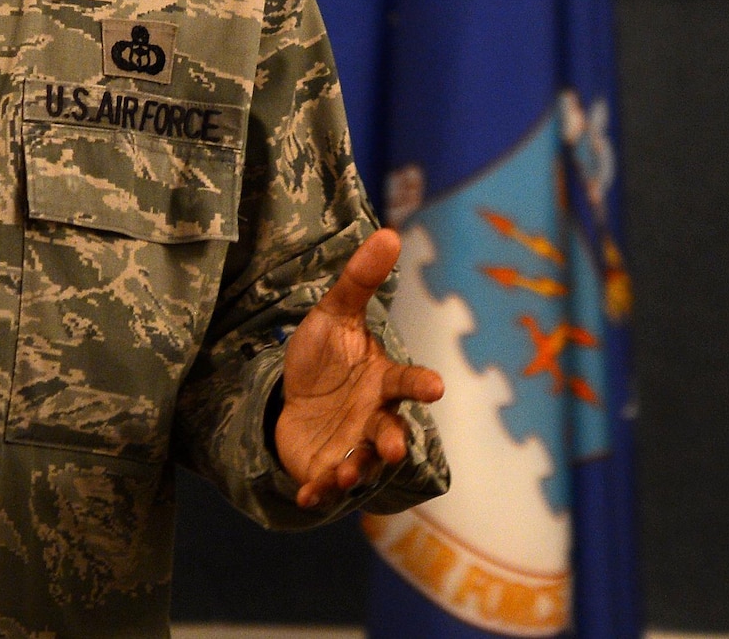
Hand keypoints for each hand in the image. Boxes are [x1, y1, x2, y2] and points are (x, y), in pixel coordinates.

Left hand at [275, 227, 443, 509]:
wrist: (292, 395)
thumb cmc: (326, 355)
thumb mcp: (334, 314)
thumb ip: (359, 281)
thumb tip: (389, 232)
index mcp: (382, 380)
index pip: (406, 382)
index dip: (420, 384)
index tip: (436, 386)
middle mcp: (373, 418)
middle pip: (390, 432)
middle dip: (391, 442)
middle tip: (392, 448)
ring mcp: (351, 447)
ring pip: (361, 463)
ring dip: (356, 470)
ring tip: (347, 472)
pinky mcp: (325, 469)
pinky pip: (326, 484)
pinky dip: (320, 491)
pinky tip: (307, 495)